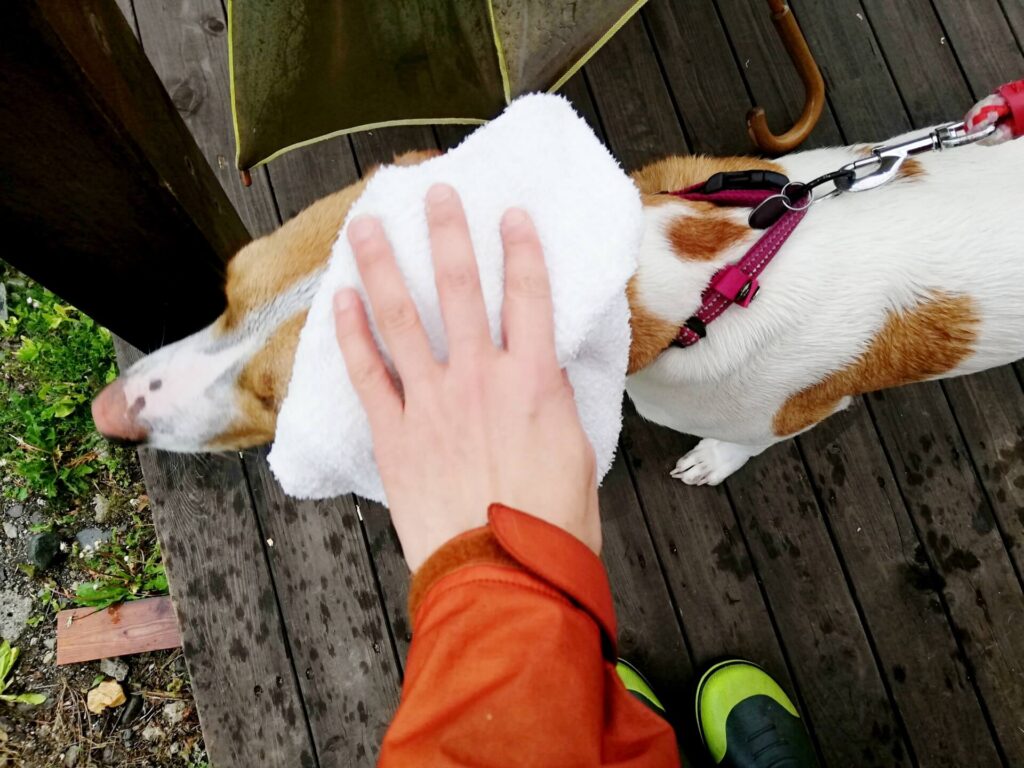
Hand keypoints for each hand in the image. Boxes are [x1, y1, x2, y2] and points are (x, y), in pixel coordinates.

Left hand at [333, 184, 599, 570]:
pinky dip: (352, 336)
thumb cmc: (550, 524)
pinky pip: (367, 374)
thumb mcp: (576, 451)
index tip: (510, 214)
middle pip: (461, 287)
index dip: (520, 248)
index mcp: (533, 379)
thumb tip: (541, 375)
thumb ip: (553, 402)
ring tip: (365, 226)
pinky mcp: (393, 433)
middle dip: (447, 232)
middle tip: (434, 191)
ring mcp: (430, 401)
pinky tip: (341, 302)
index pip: (529, 295)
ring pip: (402, 317)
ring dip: (382, 266)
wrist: (504, 575)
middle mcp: (479, 376)